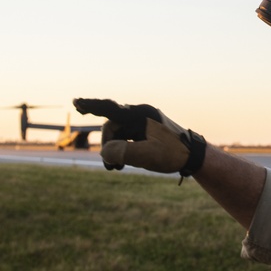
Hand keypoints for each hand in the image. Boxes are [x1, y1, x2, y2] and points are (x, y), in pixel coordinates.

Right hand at [73, 98, 205, 175]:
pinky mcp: (145, 130)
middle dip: (108, 146)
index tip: (76, 102)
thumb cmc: (173, 154)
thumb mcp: (146, 156)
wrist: (195, 156)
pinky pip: (126, 137)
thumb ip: (121, 152)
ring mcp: (143, 121)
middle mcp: (140, 114)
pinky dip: (122, 149)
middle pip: (111, 127)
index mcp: (140, 115)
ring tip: (116, 168)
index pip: (110, 108)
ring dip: (114, 150)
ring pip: (118, 133)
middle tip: (111, 167)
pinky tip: (122, 164)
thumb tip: (104, 151)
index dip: (91, 106)